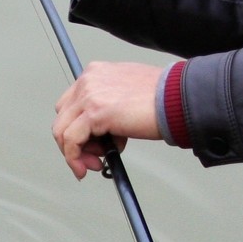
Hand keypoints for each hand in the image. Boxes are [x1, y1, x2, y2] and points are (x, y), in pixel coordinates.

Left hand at [53, 62, 164, 178]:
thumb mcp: (126, 96)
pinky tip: (86, 168)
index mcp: (95, 73)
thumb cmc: (163, 98)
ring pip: (62, 131)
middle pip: (62, 119)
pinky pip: (71, 141)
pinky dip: (74, 158)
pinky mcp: (94, 112)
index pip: (70, 105)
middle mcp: (88, 81)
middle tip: (92, 158)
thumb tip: (98, 134)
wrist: (180, 99)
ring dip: (75, 154)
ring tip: (95, 164)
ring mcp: (89, 95)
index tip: (90, 145)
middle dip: (74, 144)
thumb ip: (107, 108)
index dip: (76, 129)